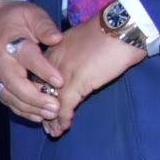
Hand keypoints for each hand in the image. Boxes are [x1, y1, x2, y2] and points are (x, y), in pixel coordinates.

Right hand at [0, 0, 65, 124]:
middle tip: (55, 107)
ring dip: (29, 108)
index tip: (60, 81)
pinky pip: (5, 99)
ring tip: (49, 114)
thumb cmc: (15, 18)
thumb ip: (44, 26)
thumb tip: (56, 39)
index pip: (26, 58)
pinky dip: (20, 110)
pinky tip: (37, 116)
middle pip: (13, 83)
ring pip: (8, 95)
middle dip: (35, 98)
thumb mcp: (32, 14)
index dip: (43, 70)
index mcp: (9, 42)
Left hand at [34, 14, 149, 134]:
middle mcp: (53, 63)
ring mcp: (63, 73)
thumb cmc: (108, 32)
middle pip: (39, 90)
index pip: (39, 76)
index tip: (41, 103)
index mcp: (54, 50)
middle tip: (43, 123)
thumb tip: (79, 68)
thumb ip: (74, 55)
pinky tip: (64, 127)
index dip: (39, 92)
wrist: (120, 27)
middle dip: (41, 108)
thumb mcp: (83, 42)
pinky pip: (65, 105)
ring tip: (53, 132)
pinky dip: (63, 118)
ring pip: (50, 101)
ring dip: (51, 119)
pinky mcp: (77, 82)